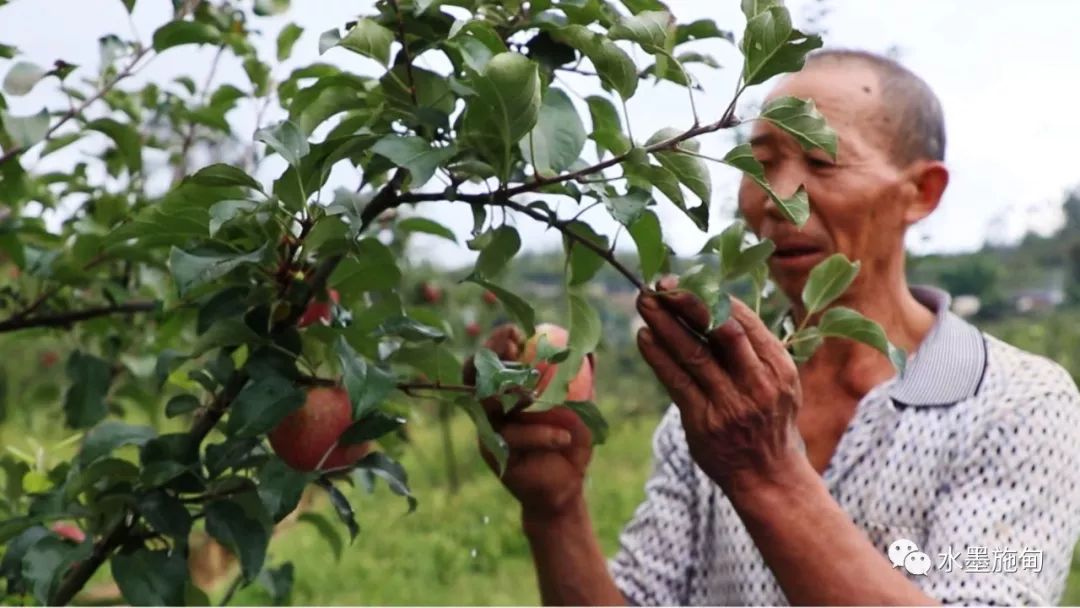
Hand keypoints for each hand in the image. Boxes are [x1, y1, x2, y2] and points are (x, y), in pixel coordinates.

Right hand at [463, 324, 592, 520]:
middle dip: (491, 356)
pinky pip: (513, 438)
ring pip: (490, 404)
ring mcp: (490, 431)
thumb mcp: (579, 408)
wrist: (566, 486)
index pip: (491, 357)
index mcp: (507, 390)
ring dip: (514, 394)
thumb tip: (590, 351)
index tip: (519, 332)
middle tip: (515, 350)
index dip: (498, 341)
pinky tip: (564, 437)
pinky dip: (541, 434)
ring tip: (537, 395)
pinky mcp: (496, 455)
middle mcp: (492, 407)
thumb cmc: (568, 441)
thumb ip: (581, 380)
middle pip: (474, 374)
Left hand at [635, 277, 803, 490]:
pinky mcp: (704, 422)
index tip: (683, 280)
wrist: (769, 476)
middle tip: (660, 285)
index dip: (710, 296)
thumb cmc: (769, 420)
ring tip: (644, 302)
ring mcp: (731, 404)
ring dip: (664, 324)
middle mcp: (758, 383)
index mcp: (779, 366)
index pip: (742, 320)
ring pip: (693, 353)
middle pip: (720, 331)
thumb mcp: (779, 382)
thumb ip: (754, 349)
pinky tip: (644, 337)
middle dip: (688, 303)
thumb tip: (715, 304)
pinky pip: (677, 382)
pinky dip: (658, 357)